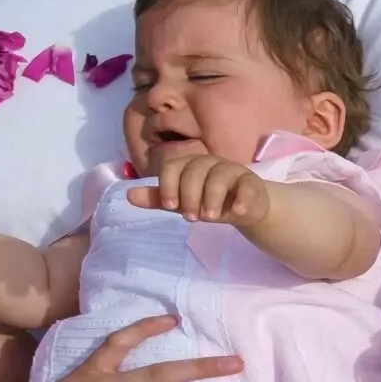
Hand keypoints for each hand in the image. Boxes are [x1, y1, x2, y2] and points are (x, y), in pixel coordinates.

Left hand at [127, 151, 272, 227]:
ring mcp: (232, 171)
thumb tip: (128, 195)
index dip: (169, 185)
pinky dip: (241, 199)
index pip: (172, 167)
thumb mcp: (182, 202)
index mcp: (188, 165)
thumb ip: (158, 199)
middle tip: (190, 218)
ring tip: (210, 218)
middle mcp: (209, 163)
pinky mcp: (252, 183)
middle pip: (194, 171)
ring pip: (219, 177)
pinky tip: (237, 213)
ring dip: (212, 198)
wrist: (245, 208)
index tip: (171, 206)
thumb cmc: (210, 201)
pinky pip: (246, 186)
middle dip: (190, 195)